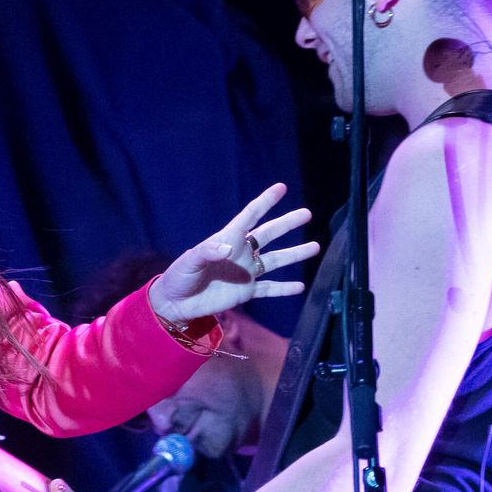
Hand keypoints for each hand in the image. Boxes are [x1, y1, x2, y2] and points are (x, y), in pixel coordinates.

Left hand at [149, 183, 318, 322]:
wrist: (176, 303)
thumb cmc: (180, 276)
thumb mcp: (190, 261)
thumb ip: (207, 253)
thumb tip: (229, 248)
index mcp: (227, 239)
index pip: (250, 216)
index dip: (265, 201)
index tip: (281, 188)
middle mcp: (241, 253)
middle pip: (268, 235)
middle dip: (287, 224)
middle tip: (306, 213)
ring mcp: (245, 272)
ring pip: (275, 260)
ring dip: (294, 254)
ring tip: (315, 246)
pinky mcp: (246, 292)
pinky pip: (270, 289)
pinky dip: (284, 289)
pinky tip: (301, 287)